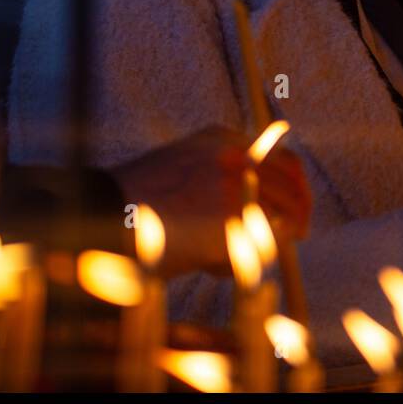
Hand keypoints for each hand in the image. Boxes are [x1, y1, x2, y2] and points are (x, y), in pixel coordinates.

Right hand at [114, 124, 310, 278]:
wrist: (103, 216)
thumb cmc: (140, 204)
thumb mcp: (186, 171)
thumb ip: (225, 178)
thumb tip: (268, 206)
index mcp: (223, 140)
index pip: (283, 159)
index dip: (297, 186)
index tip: (299, 207)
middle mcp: (235, 158)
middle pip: (292, 189)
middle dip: (297, 214)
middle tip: (298, 233)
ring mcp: (235, 187)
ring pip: (277, 221)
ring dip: (261, 241)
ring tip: (219, 253)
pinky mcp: (231, 220)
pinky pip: (254, 249)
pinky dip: (237, 262)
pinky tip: (203, 262)